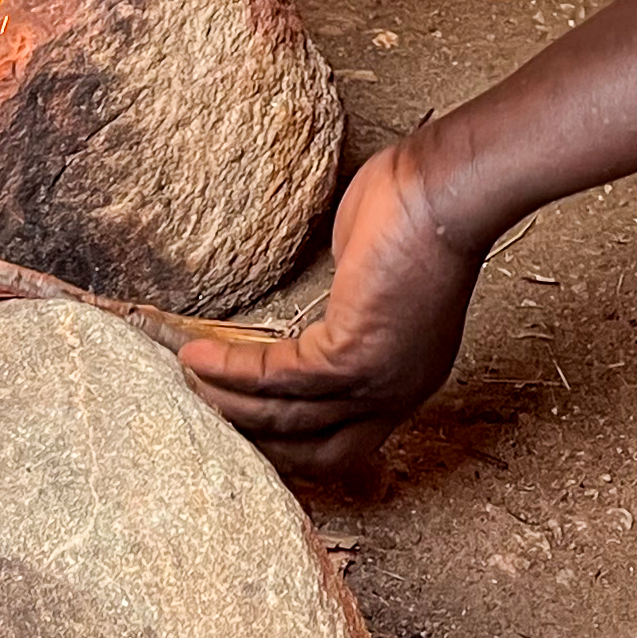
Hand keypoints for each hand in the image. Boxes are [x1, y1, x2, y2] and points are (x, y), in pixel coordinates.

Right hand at [178, 140, 484, 494]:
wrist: (446, 189)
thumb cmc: (419, 213)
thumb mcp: (375, 279)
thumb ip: (344, 309)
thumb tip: (312, 311)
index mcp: (404, 375)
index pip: (342, 439)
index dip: (289, 441)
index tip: (244, 423)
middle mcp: (395, 392)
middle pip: (311, 448)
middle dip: (252, 437)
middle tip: (204, 410)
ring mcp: (376, 380)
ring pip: (285, 416)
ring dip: (229, 402)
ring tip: (190, 381)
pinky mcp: (351, 355)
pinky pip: (275, 375)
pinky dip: (231, 370)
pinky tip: (198, 356)